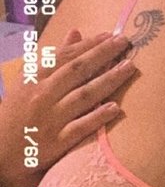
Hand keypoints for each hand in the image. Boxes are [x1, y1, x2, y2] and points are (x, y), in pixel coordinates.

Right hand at [0, 28, 135, 186]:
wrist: (0, 153)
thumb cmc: (15, 116)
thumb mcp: (27, 82)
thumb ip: (53, 59)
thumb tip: (75, 33)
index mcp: (34, 79)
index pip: (65, 57)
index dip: (89, 45)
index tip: (111, 35)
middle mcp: (42, 95)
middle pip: (78, 71)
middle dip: (103, 55)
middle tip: (126, 43)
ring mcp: (50, 119)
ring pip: (84, 96)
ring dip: (108, 80)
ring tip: (129, 68)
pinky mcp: (56, 143)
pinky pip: (80, 127)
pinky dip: (97, 117)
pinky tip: (115, 108)